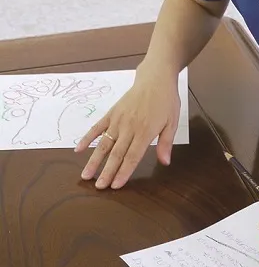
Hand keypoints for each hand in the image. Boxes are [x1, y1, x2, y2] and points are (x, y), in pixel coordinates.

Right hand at [74, 65, 179, 189]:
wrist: (155, 79)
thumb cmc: (166, 101)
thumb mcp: (172, 122)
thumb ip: (166, 143)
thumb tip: (165, 162)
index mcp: (145, 131)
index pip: (132, 156)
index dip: (123, 172)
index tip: (115, 186)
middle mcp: (129, 127)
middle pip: (116, 154)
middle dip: (107, 172)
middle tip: (98, 187)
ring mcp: (118, 120)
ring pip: (104, 144)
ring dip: (94, 160)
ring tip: (86, 175)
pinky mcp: (111, 113)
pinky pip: (97, 127)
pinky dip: (87, 138)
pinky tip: (78, 149)